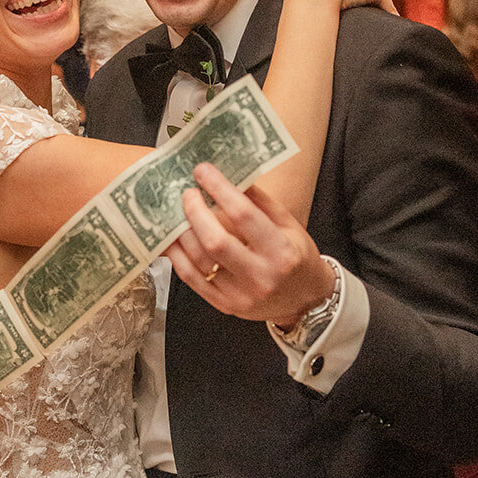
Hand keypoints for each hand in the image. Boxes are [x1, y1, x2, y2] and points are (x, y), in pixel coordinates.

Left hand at [165, 162, 334, 323]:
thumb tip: (228, 174)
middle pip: (215, 240)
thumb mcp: (288, 225)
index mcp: (281, 252)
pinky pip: (191, 278)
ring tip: (178, 212)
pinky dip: (177, 255)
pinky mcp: (224, 305)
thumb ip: (258, 201)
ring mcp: (240, 295)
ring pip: (198, 260)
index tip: (203, 171)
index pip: (244, 215)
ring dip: (182, 231)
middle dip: (195, 211)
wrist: (304, 301)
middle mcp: (261, 276)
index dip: (220, 189)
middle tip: (188, 193)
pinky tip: (172, 238)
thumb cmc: (296, 257)